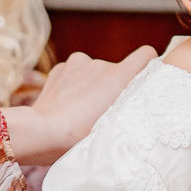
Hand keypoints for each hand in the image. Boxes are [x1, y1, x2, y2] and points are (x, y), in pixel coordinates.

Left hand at [5, 45, 153, 165]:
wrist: (42, 132)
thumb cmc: (81, 135)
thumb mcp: (117, 126)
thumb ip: (131, 107)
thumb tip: (136, 99)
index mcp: (120, 75)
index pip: (146, 55)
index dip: (148, 66)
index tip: (143, 81)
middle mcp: (101, 63)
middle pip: (117, 71)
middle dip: (113, 87)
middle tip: (104, 112)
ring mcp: (79, 63)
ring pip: (94, 73)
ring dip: (92, 85)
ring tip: (81, 110)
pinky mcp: (60, 67)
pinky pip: (75, 73)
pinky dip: (74, 85)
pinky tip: (67, 104)